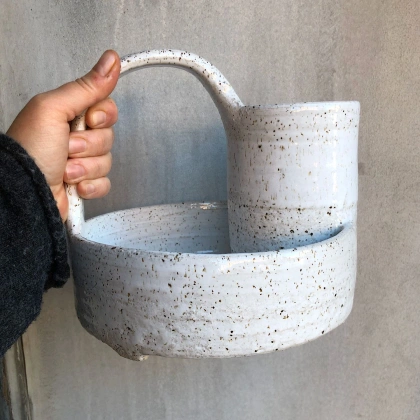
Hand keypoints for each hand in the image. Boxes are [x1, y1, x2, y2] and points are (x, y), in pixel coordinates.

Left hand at [6, 50, 120, 220]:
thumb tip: (110, 61)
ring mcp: (81, 162)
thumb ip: (86, 87)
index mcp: (68, 114)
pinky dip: (90, 186)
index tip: (88, 119)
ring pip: (107, 161)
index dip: (103, 115)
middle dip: (88, 144)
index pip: (106, 108)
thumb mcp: (54, 108)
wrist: (25, 191)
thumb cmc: (30, 151)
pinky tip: (73, 184)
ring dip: (85, 167)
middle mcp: (75, 137)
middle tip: (67, 147)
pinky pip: (105, 183)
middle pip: (108, 136)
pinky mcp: (85, 184)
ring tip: (64, 169)